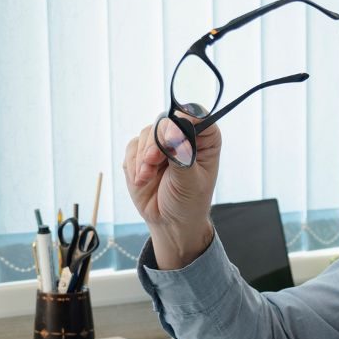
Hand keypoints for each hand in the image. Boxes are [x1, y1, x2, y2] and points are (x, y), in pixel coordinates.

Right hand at [123, 116, 220, 269]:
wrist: (169, 222)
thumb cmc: (189, 202)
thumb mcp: (190, 181)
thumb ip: (182, 156)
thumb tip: (174, 132)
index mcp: (205, 140)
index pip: (198, 116)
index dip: (185, 117)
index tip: (175, 131)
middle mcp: (183, 137)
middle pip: (166, 121)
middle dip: (156, 141)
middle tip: (152, 160)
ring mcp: (161, 144)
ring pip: (147, 133)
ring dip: (143, 156)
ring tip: (147, 178)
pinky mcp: (141, 153)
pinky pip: (133, 147)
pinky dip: (134, 163)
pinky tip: (142, 180)